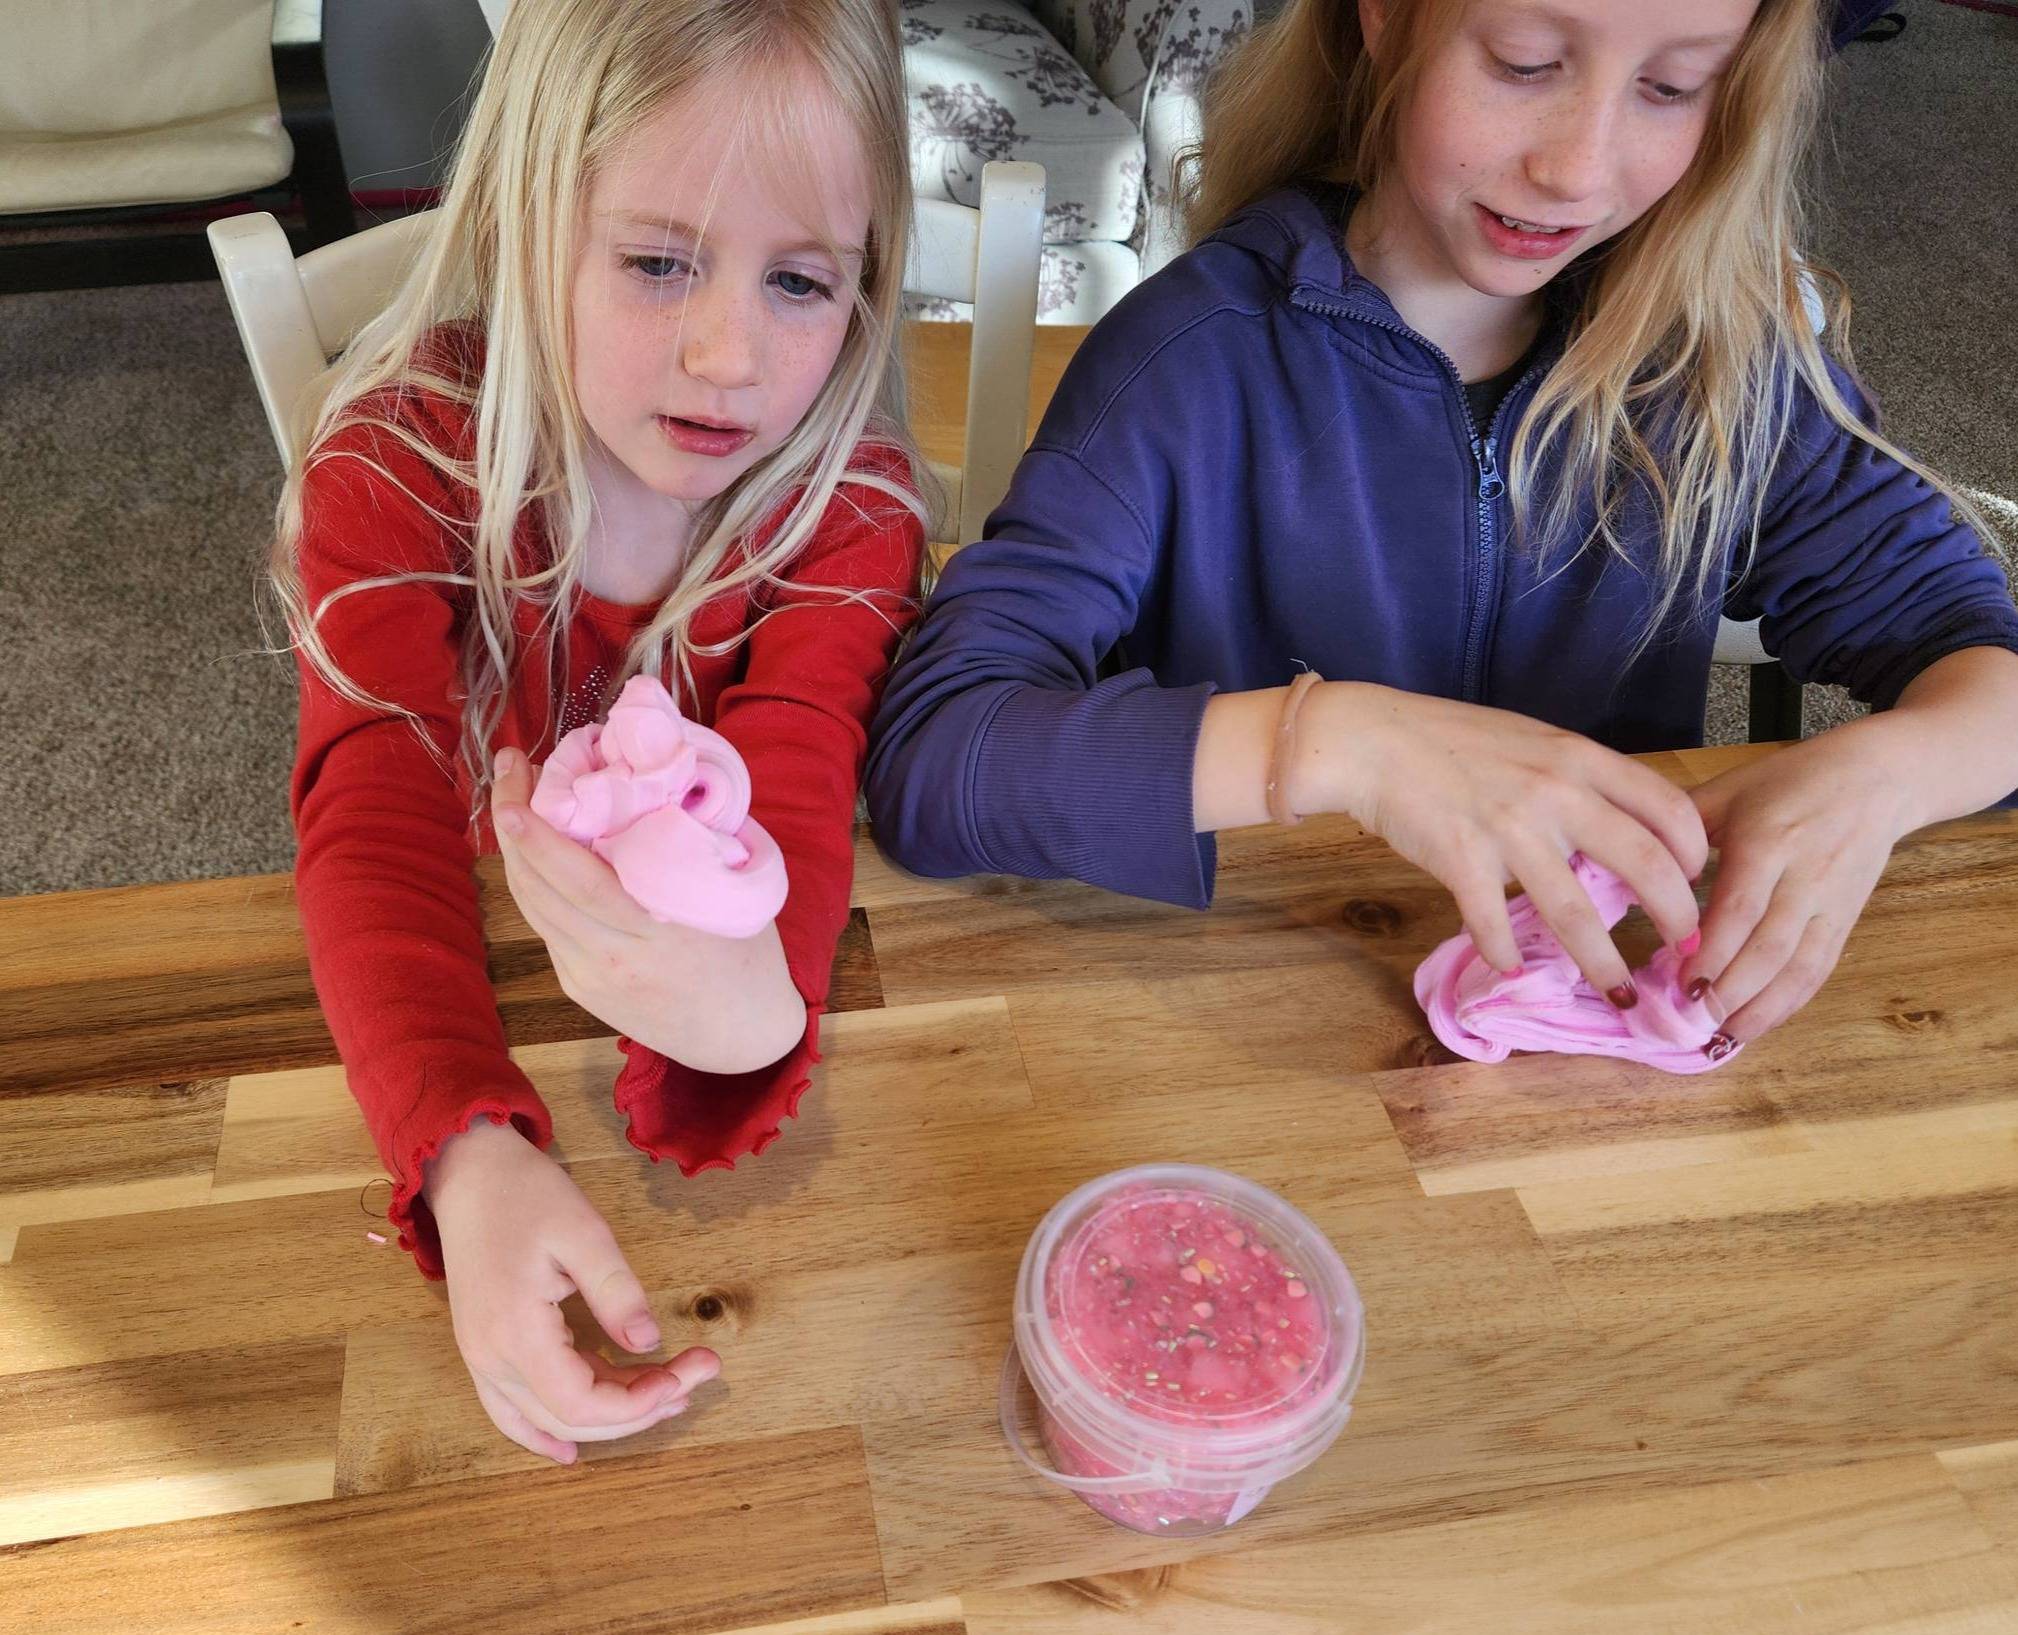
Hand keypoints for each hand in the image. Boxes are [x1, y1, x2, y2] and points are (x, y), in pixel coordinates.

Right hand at [424, 1114, 720, 1463]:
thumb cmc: (526, 1194)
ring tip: (665, 1398)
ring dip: (605, 1419)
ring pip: (546, 1418)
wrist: (469, 1174)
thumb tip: (650, 1344)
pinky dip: (542, 1433)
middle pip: (570, 1418)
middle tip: (696, 1375)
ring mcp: (481, 1359)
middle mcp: (491, 1359)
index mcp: (516, 1333)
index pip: (583, 1402)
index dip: (640, 1402)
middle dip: (640, 1407)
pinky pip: (510, 1412)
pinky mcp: (482, 1350)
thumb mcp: (584, 1233)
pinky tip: (569, 1451)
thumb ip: (618, 1292)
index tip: (688, 1372)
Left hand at [489, 747, 801, 1072]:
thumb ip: (696, 844)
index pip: (579, 880)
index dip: (540, 834)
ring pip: (532, 906)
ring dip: (516, 850)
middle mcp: (612, 958)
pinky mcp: (579, 987)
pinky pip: (547, 925)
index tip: (523, 785)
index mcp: (656, 934)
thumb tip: (662, 782)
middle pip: (540, 887)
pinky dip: (535, 883)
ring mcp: (589, 976)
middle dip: (513, 823)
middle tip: (509, 770)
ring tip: (515, 800)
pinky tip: (537, 851)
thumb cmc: (749, 957)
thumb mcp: (734, 898)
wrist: (742, 1037)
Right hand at [1315, 686, 1708, 997]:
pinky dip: (1505, 955)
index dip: (1695, 855)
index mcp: (1579, 758)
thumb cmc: (1451, 740)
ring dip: (1602, 962)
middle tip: (1685, 952)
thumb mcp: (1532, 742)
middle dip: (1676, 918)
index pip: (1667, 808)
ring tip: (1617, 993)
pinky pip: (1494, 924)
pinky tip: (1510, 968)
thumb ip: (1576, 781)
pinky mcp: (1462, 861)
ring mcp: (1509, 830)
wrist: (1372, 740)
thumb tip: (1617, 833)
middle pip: (1643, 865)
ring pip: (1576, 913)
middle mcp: (1555, 793)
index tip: (1697, 886)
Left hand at [1680, 726, 1913, 1049]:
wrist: (1877, 777)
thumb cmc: (1790, 780)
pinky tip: (1757, 1024)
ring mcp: (1831, 903)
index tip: (1677, 982)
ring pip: (1798, 966)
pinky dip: (1788, 1003)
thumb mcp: (1729, 790)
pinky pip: (1818, 969)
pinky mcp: (1847, 919)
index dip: (1711, 951)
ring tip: (1719, 1035)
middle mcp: (1804, 876)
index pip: (1739, 907)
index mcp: (1768, 841)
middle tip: (1688, 1020)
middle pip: (1768, 947)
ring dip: (1759, 1008)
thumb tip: (1625, 864)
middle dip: (1729, 990)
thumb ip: (1679, 827)